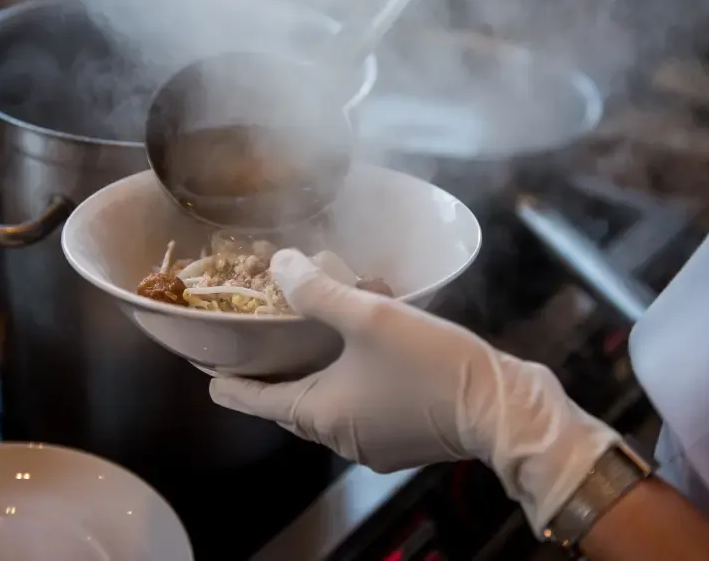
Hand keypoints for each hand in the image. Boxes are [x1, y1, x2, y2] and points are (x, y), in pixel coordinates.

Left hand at [209, 249, 619, 529]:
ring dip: (311, 377)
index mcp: (319, 414)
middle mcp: (339, 438)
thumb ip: (318, 290)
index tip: (206, 371)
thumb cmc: (431, 365)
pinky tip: (360, 355)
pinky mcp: (401, 440)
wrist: (502, 409)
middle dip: (270, 377)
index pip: (254, 400)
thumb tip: (280, 264)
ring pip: (325, 407)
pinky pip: (358, 409)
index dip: (227, 382)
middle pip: (288, 405)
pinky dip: (346, 384)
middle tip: (256, 346)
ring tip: (305, 343)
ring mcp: (372, 444)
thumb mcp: (368, 317)